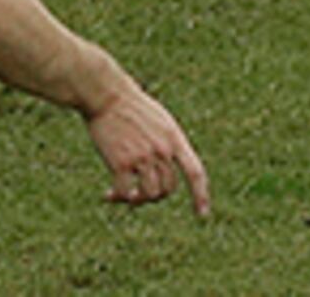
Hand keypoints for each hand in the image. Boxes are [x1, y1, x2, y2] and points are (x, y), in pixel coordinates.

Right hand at [85, 82, 211, 218]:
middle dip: (154, 196)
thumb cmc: (131, 106)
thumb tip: (165, 170)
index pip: (195, 171)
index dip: (201, 194)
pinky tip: (107, 195)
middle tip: (136, 194)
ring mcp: (143, 156)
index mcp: (174, 138)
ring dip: (136, 201)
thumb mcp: (159, 121)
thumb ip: (166, 143)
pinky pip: (125, 192)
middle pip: (167, 188)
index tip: (203, 214)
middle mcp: (163, 149)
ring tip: (123, 197)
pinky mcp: (122, 162)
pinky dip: (117, 198)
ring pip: (149, 195)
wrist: (107, 94)